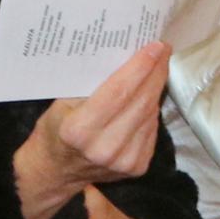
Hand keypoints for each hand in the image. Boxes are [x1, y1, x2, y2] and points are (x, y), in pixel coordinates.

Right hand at [18, 44, 168, 218]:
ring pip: (149, 114)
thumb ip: (90, 86)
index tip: (155, 46)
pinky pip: (151, 129)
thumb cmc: (55, 131)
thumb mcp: (60, 104)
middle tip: (164, 49)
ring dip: (156, 88)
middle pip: (140, 102)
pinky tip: (150, 93)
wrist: (57, 172)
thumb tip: (124, 57)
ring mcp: (124, 161)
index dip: (140, 68)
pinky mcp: (138, 167)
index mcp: (80, 130)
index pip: (118, 92)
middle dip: (155, 72)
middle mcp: (105, 148)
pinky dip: (151, 108)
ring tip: (159, 66)